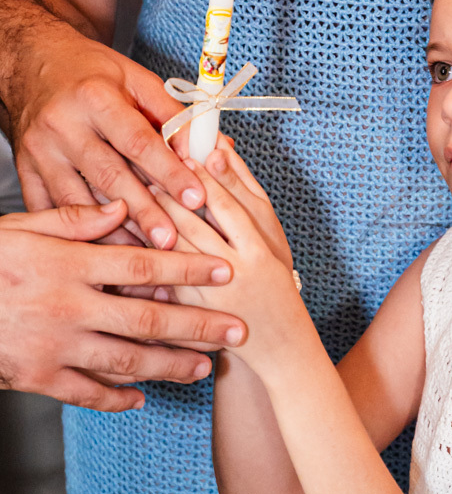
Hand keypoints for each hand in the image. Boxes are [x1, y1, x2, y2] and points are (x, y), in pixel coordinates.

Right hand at [0, 199, 245, 409]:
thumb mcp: (21, 227)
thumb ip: (73, 219)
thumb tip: (121, 207)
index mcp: (69, 264)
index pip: (143, 263)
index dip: (189, 266)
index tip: (225, 270)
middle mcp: (70, 307)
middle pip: (149, 317)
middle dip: (200, 325)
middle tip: (238, 331)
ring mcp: (56, 346)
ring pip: (128, 360)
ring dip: (172, 365)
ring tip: (206, 366)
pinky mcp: (38, 377)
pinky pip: (86, 392)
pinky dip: (117, 398)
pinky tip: (142, 397)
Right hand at [5, 21, 206, 247]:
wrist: (36, 65)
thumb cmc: (94, 75)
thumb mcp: (137, 80)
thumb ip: (174, 116)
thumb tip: (210, 149)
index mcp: (95, 98)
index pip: (138, 141)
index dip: (169, 172)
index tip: (196, 198)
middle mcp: (63, 125)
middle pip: (108, 176)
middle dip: (143, 212)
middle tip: (171, 242)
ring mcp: (40, 151)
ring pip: (78, 200)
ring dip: (112, 231)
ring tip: (144, 254)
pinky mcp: (25, 171)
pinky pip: (51, 209)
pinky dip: (78, 232)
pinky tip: (105, 248)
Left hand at [155, 148, 301, 373]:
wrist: (279, 345)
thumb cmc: (275, 281)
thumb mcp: (272, 237)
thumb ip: (247, 193)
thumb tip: (221, 148)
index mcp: (260, 252)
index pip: (228, 207)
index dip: (204, 178)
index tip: (185, 150)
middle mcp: (235, 273)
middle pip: (195, 225)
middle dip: (169, 193)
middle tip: (146, 163)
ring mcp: (210, 294)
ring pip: (174, 248)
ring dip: (153, 218)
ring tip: (137, 190)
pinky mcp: (190, 310)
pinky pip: (164, 276)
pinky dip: (146, 250)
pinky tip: (131, 228)